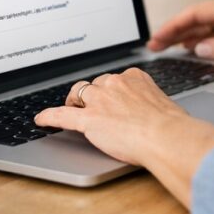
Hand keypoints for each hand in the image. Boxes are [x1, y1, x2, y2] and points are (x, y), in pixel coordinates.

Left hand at [35, 69, 213, 206]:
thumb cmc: (172, 125)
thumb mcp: (164, 104)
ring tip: (71, 108)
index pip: (115, 79)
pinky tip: (41, 119)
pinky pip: (62, 115)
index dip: (109, 90)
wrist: (166, 136)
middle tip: (91, 105)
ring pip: (79, 94)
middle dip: (91, 94)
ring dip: (74, 101)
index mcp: (134, 77)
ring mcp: (99, 100)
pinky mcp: (88, 119)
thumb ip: (151, 102)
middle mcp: (114, 83)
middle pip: (95, 84)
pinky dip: (49, 116)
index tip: (109, 96)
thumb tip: (155, 113)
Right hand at [147, 0, 213, 60]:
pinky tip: (190, 49)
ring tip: (164, 48)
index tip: (157, 38)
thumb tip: (200, 49)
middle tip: (153, 46)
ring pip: (202, 25)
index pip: (194, 14)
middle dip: (172, 31)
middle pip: (194, 19)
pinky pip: (213, 32)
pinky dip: (198, 40)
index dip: (172, 26)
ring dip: (183, 36)